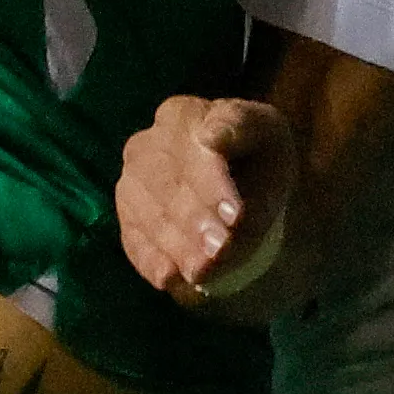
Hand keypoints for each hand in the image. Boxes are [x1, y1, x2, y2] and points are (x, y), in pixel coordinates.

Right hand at [116, 95, 296, 308]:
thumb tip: (210, 138)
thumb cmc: (255, 155)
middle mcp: (146, 144)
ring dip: (174, 244)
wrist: (241, 187)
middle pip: (164, 182)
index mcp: (182, 115)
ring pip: (146, 214)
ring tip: (203, 271)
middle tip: (220, 250)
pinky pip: (132, 239)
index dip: (212, 183)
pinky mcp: (127, 218)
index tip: (235, 215)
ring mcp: (130, 182)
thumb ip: (242, 131)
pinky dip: (150, 260)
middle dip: (193, 220)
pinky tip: (169, 278)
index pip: (192, 147)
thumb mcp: (265, 134)